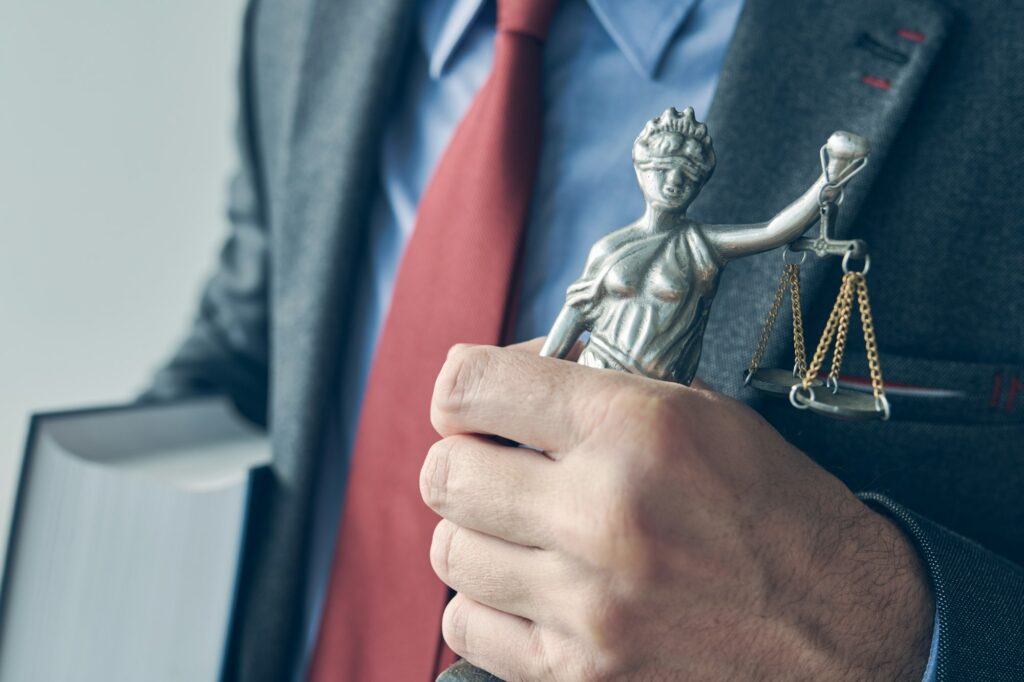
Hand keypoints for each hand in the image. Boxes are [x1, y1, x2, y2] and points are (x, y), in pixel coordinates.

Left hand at [422, 340, 933, 680]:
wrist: (846, 632)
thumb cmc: (774, 513)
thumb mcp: (704, 416)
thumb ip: (596, 394)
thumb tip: (506, 382)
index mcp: (636, 429)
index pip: (473, 387)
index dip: (460, 388)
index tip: (472, 402)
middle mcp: (604, 514)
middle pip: (444, 474)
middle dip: (463, 461)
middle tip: (497, 467)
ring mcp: (587, 606)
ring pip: (449, 551)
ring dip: (476, 533)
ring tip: (522, 530)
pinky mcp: (579, 675)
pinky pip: (468, 626)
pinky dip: (487, 603)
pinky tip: (530, 589)